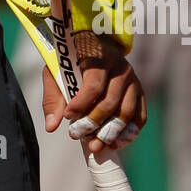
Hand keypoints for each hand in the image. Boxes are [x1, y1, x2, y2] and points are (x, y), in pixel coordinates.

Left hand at [42, 33, 146, 154]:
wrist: (97, 44)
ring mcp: (133, 80)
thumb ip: (53, 97)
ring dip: (110, 133)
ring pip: (126, 111)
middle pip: (110, 102)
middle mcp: (121, 68)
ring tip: (95, 146)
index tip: (68, 117)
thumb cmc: (73, 60)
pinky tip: (114, 143)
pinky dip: (128, 133)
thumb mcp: (57, 70)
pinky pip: (140, 116)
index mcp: (99, 57)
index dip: (81, 104)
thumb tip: (51, 127)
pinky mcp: (140, 92)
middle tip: (76, 135)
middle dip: (93, 123)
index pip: (94, 85)